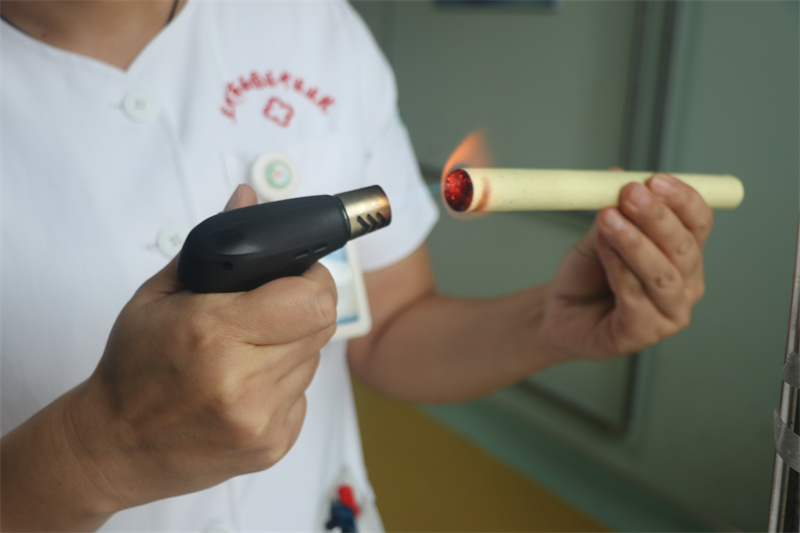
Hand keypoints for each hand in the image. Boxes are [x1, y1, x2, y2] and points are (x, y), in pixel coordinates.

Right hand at [63, 185, 337, 515]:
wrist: (113, 447)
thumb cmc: (132, 368)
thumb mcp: (160, 294)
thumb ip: (213, 244)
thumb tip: (250, 197)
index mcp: (214, 333)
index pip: (312, 297)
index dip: (313, 278)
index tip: (298, 274)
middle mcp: (243, 380)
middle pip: (322, 326)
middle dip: (305, 306)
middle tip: (273, 307)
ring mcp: (260, 419)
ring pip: (314, 360)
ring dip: (293, 347)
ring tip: (249, 350)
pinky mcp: (273, 446)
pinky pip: (303, 396)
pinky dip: (284, 384)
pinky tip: (246, 385)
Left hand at [544, 173, 711, 358]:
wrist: (558, 311)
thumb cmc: (586, 275)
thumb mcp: (600, 234)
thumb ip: (614, 210)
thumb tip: (617, 176)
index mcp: (684, 255)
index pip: (698, 222)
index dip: (682, 199)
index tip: (655, 180)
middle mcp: (686, 284)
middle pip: (683, 247)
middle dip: (657, 217)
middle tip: (630, 194)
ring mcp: (669, 313)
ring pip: (661, 274)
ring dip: (635, 243)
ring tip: (608, 218)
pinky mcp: (643, 334)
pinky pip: (634, 298)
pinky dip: (618, 269)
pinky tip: (603, 248)